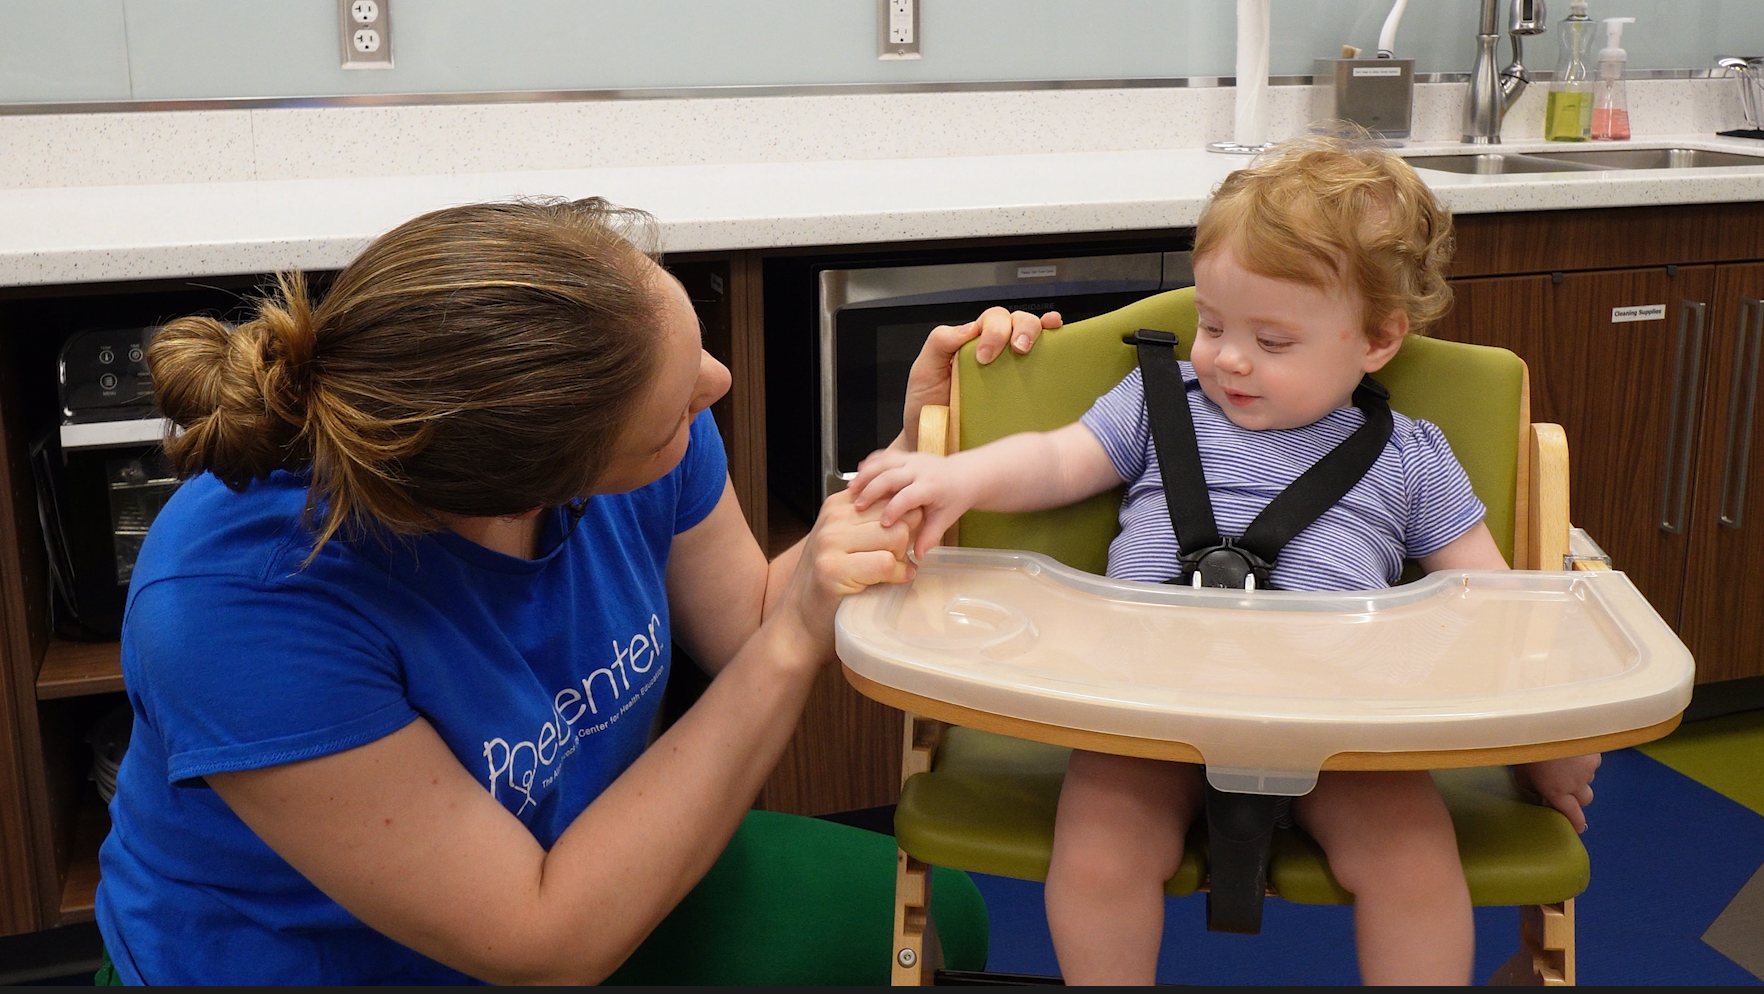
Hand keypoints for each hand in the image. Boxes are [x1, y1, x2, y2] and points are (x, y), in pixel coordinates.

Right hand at [774, 489, 919, 655]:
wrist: (800, 620)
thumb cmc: (831, 583)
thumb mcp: (850, 541)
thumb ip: (874, 524)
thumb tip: (918, 512)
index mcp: (838, 506)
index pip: (890, 495)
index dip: (907, 519)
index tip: (902, 541)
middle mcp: (833, 518)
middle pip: (898, 516)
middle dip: (907, 541)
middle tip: (897, 560)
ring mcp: (830, 542)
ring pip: (896, 536)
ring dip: (901, 559)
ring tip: (890, 572)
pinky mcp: (834, 569)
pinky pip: (886, 563)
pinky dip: (896, 576)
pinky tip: (888, 582)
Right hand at [850, 449, 976, 559]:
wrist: (963, 475)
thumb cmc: (953, 498)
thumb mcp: (945, 519)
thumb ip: (930, 536)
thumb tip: (917, 555)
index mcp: (931, 486)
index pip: (908, 496)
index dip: (893, 509)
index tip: (882, 523)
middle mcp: (920, 470)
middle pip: (890, 476)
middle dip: (871, 491)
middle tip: (857, 507)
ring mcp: (911, 459)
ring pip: (884, 462)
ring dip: (865, 475)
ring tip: (850, 489)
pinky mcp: (904, 455)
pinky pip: (884, 455)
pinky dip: (869, 463)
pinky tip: (857, 473)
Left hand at [899, 307, 1061, 450]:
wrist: (936, 446)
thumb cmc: (928, 409)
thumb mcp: (923, 371)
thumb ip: (939, 343)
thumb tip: (969, 327)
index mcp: (972, 343)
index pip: (992, 320)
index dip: (994, 330)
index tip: (985, 356)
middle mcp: (996, 351)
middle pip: (1016, 321)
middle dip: (1021, 327)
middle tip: (1017, 349)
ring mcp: (1014, 370)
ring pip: (1035, 334)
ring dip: (1038, 331)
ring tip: (1030, 348)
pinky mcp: (1028, 391)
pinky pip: (1048, 361)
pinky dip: (1060, 342)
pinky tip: (1062, 339)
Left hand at [1513, 754, 1600, 832]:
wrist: (1542, 720)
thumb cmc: (1525, 747)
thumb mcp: (1521, 772)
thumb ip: (1532, 787)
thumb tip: (1539, 794)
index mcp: (1556, 791)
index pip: (1572, 815)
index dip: (1576, 823)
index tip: (1578, 827)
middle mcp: (1576, 783)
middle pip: (1585, 799)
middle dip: (1577, 798)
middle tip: (1565, 789)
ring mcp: (1588, 768)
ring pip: (1588, 778)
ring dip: (1579, 776)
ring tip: (1562, 761)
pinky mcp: (1595, 752)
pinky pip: (1591, 762)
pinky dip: (1582, 760)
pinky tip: (1570, 749)